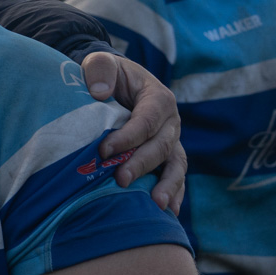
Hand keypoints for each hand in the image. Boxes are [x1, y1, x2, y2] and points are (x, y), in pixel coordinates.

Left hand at [81, 51, 185, 213]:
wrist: (112, 84)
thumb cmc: (104, 75)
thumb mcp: (100, 62)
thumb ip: (100, 69)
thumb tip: (100, 93)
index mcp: (157, 97)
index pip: (148, 119)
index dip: (129, 136)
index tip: (104, 150)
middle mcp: (170, 121)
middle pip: (162, 145)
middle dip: (142, 164)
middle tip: (121, 180)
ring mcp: (171, 140)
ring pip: (175, 164)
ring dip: (167, 185)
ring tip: (156, 205)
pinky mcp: (166, 156)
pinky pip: (175, 176)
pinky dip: (174, 193)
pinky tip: (168, 211)